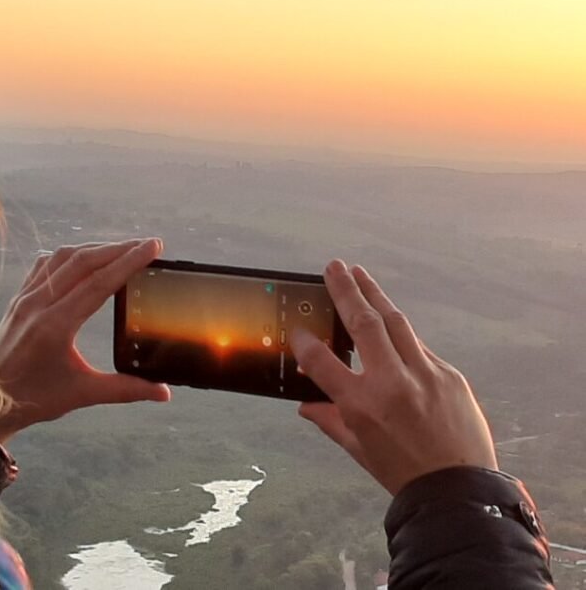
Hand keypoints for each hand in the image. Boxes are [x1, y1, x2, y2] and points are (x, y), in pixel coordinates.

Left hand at [0, 239, 170, 441]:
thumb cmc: (33, 399)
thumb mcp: (83, 394)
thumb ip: (126, 389)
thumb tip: (164, 392)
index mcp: (56, 325)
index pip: (100, 282)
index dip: (129, 261)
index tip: (153, 247)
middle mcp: (39, 304)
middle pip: (84, 262)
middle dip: (119, 249)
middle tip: (147, 245)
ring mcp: (25, 298)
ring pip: (63, 258)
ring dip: (95, 249)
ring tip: (121, 250)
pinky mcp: (18, 299)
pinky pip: (44, 265)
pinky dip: (69, 256)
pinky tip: (83, 259)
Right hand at [290, 260, 497, 495]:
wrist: (459, 491)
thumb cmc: (404, 473)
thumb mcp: (358, 449)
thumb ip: (330, 420)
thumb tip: (306, 405)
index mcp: (363, 405)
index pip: (323, 362)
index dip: (306, 344)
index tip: (299, 330)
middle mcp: (393, 383)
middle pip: (363, 323)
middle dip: (347, 291)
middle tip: (334, 267)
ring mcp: (425, 374)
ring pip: (395, 322)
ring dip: (375, 294)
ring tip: (359, 274)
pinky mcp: (449, 375)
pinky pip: (418, 345)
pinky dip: (400, 332)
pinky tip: (389, 322)